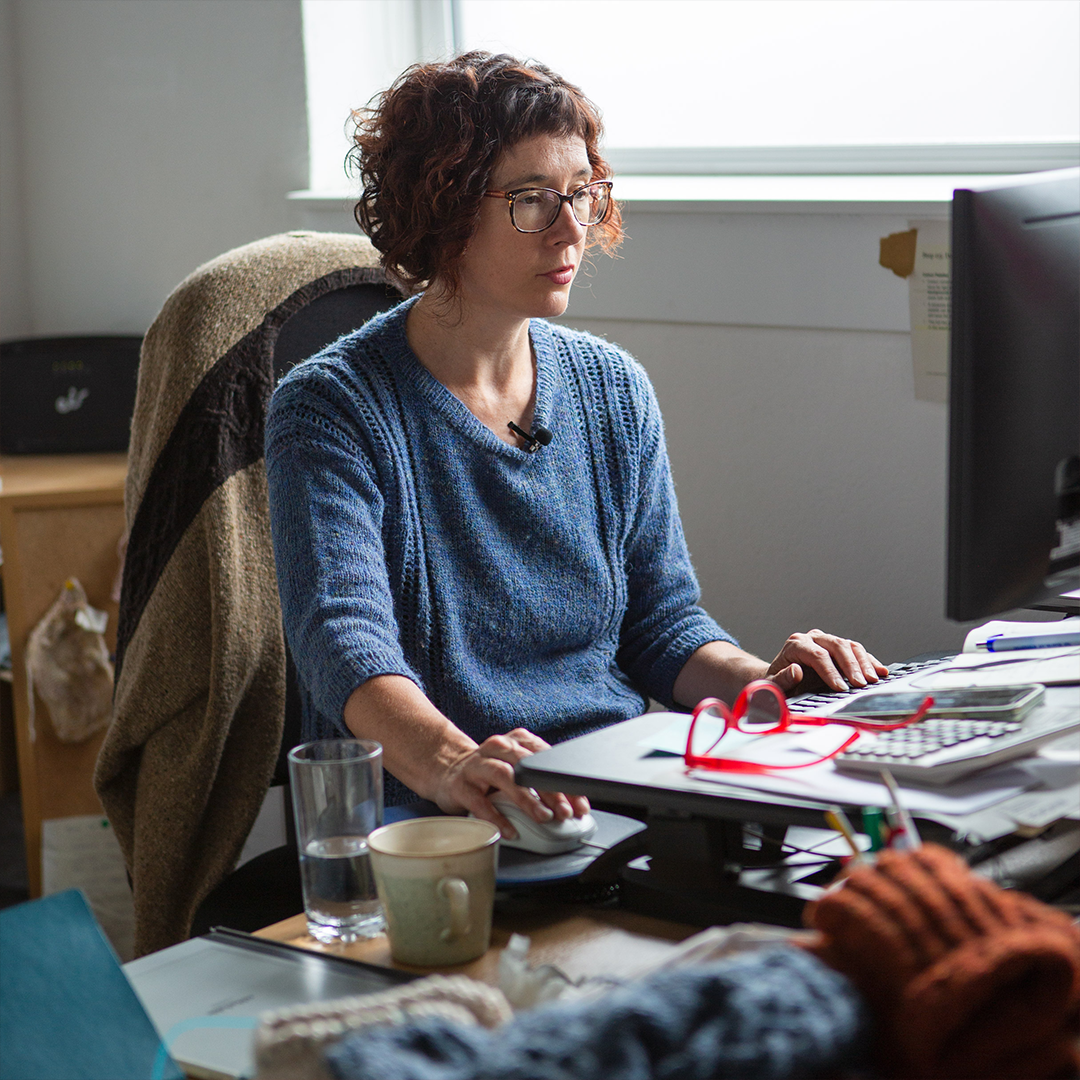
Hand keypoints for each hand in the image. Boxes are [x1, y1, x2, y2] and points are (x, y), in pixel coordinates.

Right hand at [432, 727, 589, 838]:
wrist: (447, 770)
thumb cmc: (490, 773)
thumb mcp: (516, 769)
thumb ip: (540, 781)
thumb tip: (571, 806)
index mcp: (517, 742)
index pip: (547, 759)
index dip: (565, 782)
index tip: (579, 804)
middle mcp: (498, 748)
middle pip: (528, 766)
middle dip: (549, 790)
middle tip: (564, 812)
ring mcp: (477, 765)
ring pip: (505, 777)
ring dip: (527, 798)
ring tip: (543, 817)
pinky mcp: (461, 785)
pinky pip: (480, 802)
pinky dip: (497, 818)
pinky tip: (511, 830)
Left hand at [766, 629, 888, 692]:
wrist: (780, 677)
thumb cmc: (777, 682)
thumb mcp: (774, 684)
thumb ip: (783, 679)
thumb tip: (796, 671)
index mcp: (796, 644)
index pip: (817, 655)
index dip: (830, 671)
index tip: (840, 688)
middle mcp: (812, 638)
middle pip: (836, 646)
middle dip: (851, 666)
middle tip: (860, 685)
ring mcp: (827, 640)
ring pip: (849, 646)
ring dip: (863, 663)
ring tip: (872, 680)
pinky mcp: (839, 647)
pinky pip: (857, 650)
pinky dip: (870, 661)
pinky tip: (880, 672)